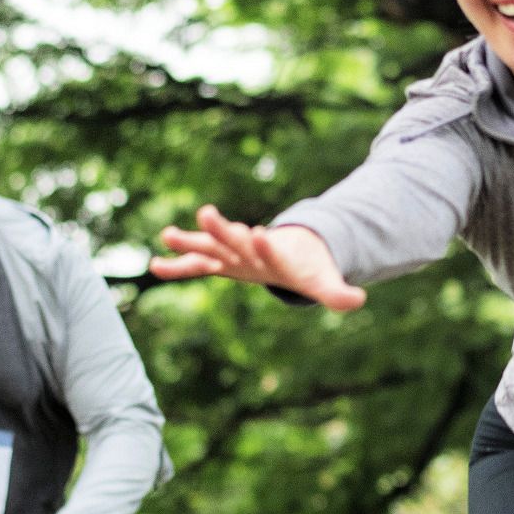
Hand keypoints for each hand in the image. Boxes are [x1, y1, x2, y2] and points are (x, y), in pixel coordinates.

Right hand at [152, 207, 366, 309]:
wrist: (293, 252)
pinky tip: (154, 265)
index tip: (259, 231)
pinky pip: (195, 266)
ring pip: (210, 248)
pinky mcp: (220, 262)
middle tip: (207, 213)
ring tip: (167, 234)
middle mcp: (250, 252)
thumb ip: (337, 293)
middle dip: (222, 230)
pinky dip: (177, 268)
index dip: (266, 244)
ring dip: (191, 242)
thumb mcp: (321, 283)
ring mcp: (233, 255)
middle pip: (235, 241)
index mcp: (275, 257)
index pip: (271, 250)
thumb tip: (359, 300)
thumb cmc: (305, 269)